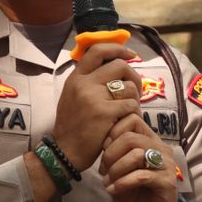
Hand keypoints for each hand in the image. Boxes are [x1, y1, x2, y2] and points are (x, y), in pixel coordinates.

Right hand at [53, 42, 142, 171]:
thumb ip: (89, 81)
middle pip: (119, 66)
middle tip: (137, 89)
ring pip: (129, 87)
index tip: (131, 54)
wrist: (65, 152)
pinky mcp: (105, 112)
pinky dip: (134, 113)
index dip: (118, 48)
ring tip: (130, 109)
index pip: (97, 50)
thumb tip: (114, 65)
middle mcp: (84, 83)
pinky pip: (131, 105)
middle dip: (134, 76)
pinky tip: (127, 121)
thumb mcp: (73, 97)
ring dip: (135, 98)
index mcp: (76, 78)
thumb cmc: (73, 126)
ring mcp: (94, 97)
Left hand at [99, 112, 180, 201]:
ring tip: (109, 181)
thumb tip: (102, 141)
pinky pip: (141, 176)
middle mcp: (161, 148)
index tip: (104, 150)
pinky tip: (113, 190)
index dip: (113, 132)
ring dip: (116, 169)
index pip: (132, 119)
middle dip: (111, 154)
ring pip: (136, 154)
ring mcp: (166, 164)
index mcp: (150, 140)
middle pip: (130, 137)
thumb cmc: (136, 193)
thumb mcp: (121, 169)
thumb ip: (115, 153)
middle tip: (104, 170)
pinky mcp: (167, 181)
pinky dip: (122, 183)